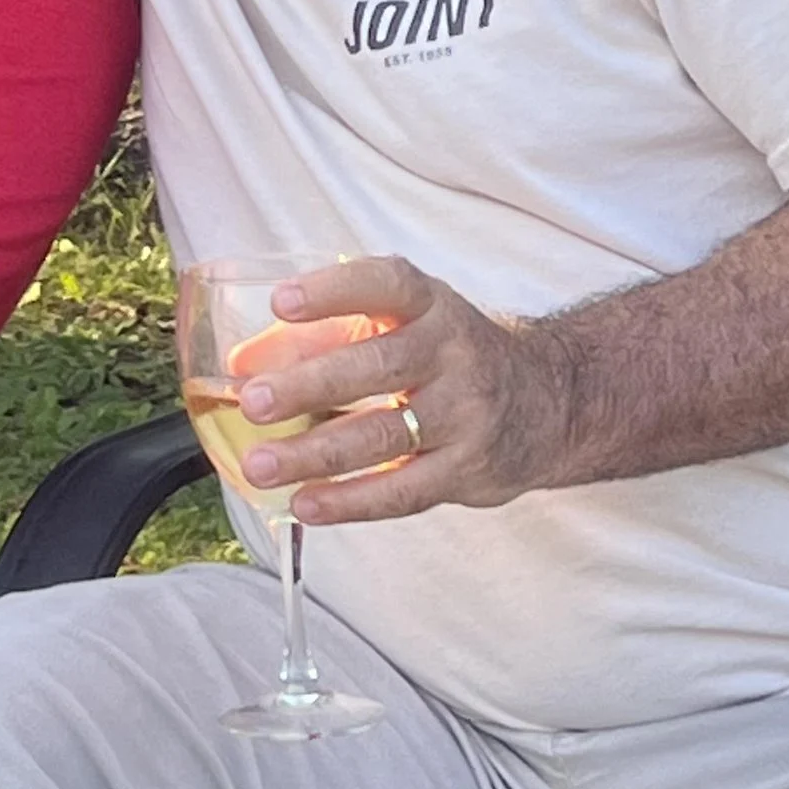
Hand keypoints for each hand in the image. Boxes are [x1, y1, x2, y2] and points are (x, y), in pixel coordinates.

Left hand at [238, 253, 578, 522]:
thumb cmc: (446, 356)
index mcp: (430, 304)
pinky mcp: (469, 469)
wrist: (547, 402)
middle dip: (310, 385)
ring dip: (316, 453)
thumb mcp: (399, 327)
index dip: (333, 291)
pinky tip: (305, 504)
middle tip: (253, 401)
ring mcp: (466, 413)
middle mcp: (453, 352)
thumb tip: (242, 363)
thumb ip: (321, 338)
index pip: (385, 284)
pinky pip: (404, 490)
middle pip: (377, 366)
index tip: (282, 302)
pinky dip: (351, 501)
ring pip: (385, 434)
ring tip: (260, 464)